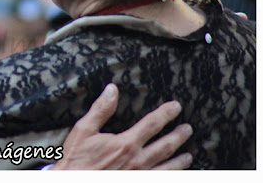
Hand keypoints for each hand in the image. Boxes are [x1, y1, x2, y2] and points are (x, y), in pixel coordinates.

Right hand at [50, 84, 192, 169]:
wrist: (74, 182)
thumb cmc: (77, 159)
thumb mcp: (83, 130)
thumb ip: (100, 110)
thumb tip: (112, 90)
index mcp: (126, 144)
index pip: (152, 124)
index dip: (165, 114)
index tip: (176, 107)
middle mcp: (137, 161)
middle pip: (165, 146)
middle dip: (178, 136)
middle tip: (188, 129)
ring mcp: (139, 176)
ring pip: (166, 168)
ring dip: (179, 161)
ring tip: (188, 155)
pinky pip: (158, 180)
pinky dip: (170, 176)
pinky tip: (174, 174)